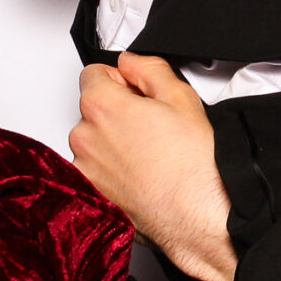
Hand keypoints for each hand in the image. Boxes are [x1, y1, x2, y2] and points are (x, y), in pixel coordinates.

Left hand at [71, 53, 235, 280]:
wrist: (197, 216)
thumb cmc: (193, 163)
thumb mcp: (180, 96)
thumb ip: (148, 68)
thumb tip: (130, 63)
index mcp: (101, 105)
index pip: (93, 74)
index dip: (119, 79)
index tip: (137, 92)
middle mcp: (84, 137)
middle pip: (93, 110)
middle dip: (116, 112)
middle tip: (152, 126)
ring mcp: (84, 170)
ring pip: (93, 143)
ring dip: (112, 144)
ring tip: (149, 156)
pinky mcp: (92, 196)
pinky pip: (95, 173)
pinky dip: (112, 172)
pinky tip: (141, 176)